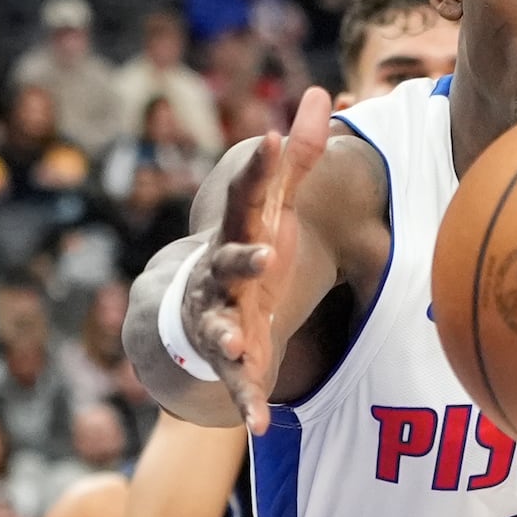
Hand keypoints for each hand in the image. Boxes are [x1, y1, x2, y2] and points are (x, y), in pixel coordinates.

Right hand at [182, 87, 330, 431]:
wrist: (192, 306)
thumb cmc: (248, 243)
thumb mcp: (275, 200)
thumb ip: (303, 151)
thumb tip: (324, 92)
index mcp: (241, 230)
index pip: (251, 196)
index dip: (261, 169)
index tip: (273, 140)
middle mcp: (221, 271)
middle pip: (231, 261)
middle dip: (245, 257)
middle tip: (267, 254)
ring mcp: (218, 316)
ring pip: (220, 328)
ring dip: (229, 337)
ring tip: (239, 348)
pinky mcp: (227, 358)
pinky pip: (238, 384)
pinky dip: (248, 403)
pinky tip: (261, 423)